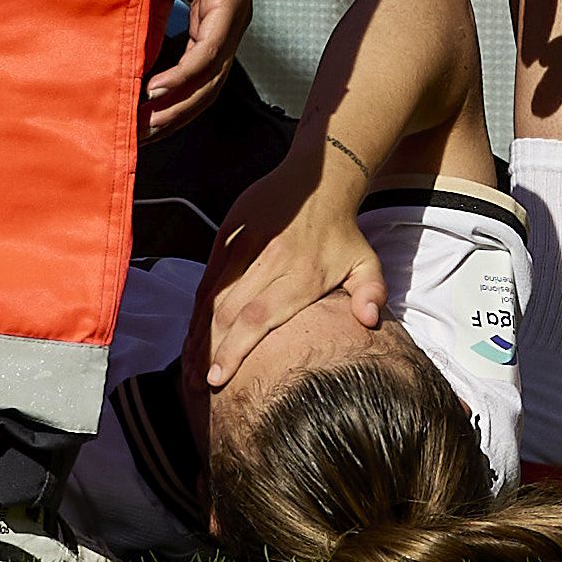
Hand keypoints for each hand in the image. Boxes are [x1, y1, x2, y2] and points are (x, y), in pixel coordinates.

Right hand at [145, 0, 251, 137]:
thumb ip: (150, 12)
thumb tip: (124, 45)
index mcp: (216, 23)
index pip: (199, 81)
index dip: (172, 107)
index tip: (139, 123)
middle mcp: (230, 27)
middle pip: (207, 92)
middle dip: (172, 119)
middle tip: (138, 137)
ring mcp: (234, 17)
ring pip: (209, 79)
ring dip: (176, 106)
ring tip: (144, 122)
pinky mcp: (228, 1)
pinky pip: (207, 51)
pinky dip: (183, 75)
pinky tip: (156, 90)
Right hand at [194, 164, 386, 388]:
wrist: (319, 179)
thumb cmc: (343, 233)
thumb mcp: (367, 263)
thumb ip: (372, 293)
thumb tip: (369, 321)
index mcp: (302, 275)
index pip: (259, 317)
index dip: (235, 348)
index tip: (218, 378)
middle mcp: (270, 260)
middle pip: (229, 312)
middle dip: (210, 350)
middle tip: (199, 383)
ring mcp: (246, 244)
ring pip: (213, 295)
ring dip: (198, 331)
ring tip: (190, 365)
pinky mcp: (229, 232)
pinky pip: (209, 275)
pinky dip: (197, 305)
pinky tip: (192, 330)